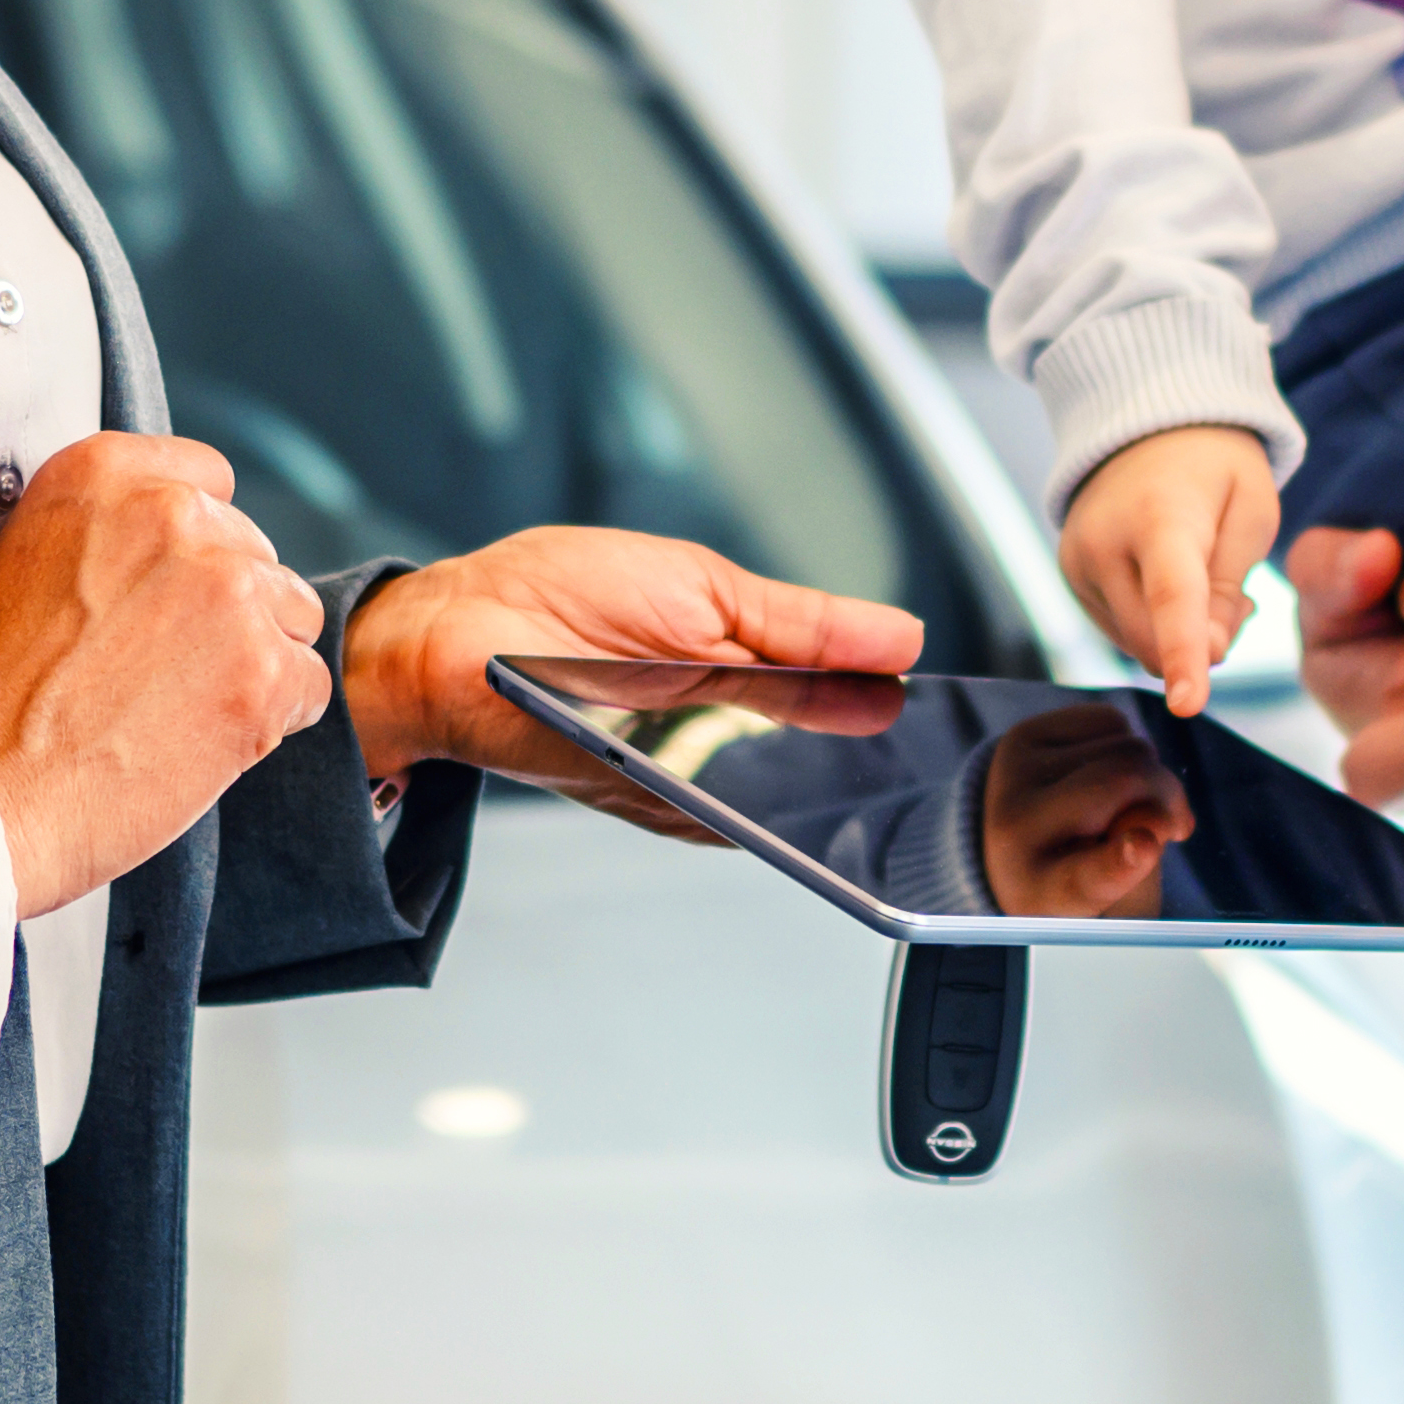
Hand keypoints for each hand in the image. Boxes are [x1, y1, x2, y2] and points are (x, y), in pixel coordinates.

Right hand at [0, 434, 335, 914]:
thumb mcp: (22, 563)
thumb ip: (106, 533)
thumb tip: (169, 548)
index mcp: (103, 474)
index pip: (209, 479)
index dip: (200, 546)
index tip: (172, 590)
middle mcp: (171, 514)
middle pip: (255, 553)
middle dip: (225, 611)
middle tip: (160, 671)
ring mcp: (226, 589)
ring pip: (293, 615)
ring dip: (257, 661)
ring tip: (180, 708)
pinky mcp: (263, 671)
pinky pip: (310, 684)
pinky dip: (273, 720)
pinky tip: (204, 742)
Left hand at [350, 522, 925, 806]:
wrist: (457, 633)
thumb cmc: (555, 596)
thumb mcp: (706, 586)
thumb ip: (804, 622)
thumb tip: (900, 638)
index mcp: (742, 672)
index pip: (839, 703)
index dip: (892, 710)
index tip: (947, 713)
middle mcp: (720, 733)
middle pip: (822, 762)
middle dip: (874, 753)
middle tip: (921, 740)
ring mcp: (688, 776)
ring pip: (778, 794)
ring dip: (818, 778)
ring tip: (865, 752)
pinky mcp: (650, 804)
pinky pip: (722, 818)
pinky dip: (752, 802)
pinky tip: (778, 776)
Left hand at [977, 702, 1201, 916]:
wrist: (1015, 852)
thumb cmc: (1081, 882)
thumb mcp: (1120, 897)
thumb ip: (1141, 869)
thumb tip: (1150, 815)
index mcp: (1039, 894)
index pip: (1085, 876)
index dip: (1119, 860)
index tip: (1146, 844)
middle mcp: (1014, 830)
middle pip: (1123, 781)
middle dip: (1168, 796)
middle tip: (1177, 826)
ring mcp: (1012, 775)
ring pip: (1128, 747)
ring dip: (1150, 776)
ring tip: (1129, 808)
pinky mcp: (1021, 737)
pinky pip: (1110, 723)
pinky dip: (1126, 746)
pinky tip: (1105, 778)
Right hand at [1060, 422, 1282, 712]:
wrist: (1146, 426)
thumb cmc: (1214, 468)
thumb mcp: (1252, 510)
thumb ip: (1231, 585)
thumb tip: (1209, 654)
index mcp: (1159, 516)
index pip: (1172, 597)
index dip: (1184, 654)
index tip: (1189, 704)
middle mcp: (1102, 543)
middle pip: (1155, 638)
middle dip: (1204, 642)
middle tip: (1239, 600)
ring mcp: (1076, 563)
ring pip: (1138, 644)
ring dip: (1179, 636)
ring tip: (1204, 579)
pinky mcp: (1069, 578)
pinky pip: (1121, 632)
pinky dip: (1154, 625)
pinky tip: (1170, 583)